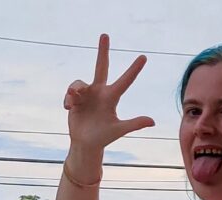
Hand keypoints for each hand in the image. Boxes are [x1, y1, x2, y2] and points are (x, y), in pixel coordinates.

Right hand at [63, 34, 154, 153]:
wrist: (86, 143)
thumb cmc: (104, 137)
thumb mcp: (119, 130)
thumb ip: (134, 124)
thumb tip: (153, 121)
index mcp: (111, 97)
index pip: (125, 81)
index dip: (134, 69)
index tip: (144, 57)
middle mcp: (100, 91)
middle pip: (101, 66)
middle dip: (102, 51)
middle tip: (105, 35)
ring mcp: (87, 94)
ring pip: (79, 83)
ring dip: (75, 91)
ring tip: (73, 103)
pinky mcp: (74, 98)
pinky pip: (70, 92)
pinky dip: (68, 100)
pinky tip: (69, 109)